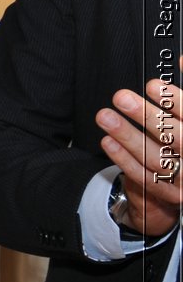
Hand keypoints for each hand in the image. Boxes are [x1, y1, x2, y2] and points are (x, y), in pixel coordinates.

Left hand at [97, 79, 181, 236]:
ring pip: (157, 159)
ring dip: (128, 136)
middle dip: (148, 117)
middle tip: (122, 98)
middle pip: (176, 139)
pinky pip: (146, 178)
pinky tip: (108, 142)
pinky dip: (125, 159)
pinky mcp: (172, 195)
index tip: (153, 85)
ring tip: (106, 116)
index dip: (175, 102)